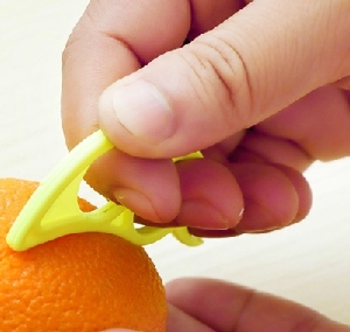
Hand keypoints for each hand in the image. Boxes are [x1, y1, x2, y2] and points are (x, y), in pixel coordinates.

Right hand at [62, 0, 349, 234]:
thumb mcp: (334, 8)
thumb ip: (228, 68)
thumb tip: (120, 128)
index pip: (102, 57)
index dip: (101, 134)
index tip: (144, 197)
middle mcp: (209, 23)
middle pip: (137, 117)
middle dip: (165, 179)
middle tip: (210, 214)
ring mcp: (248, 70)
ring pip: (186, 155)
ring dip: (213, 199)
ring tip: (263, 207)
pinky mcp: (289, 105)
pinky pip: (240, 166)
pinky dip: (252, 198)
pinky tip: (283, 199)